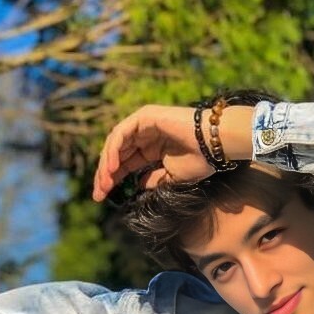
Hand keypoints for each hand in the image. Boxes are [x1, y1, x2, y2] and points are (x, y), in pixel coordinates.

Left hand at [92, 104, 253, 201]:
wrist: (215, 145)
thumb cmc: (200, 161)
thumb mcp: (170, 177)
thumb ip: (151, 180)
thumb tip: (135, 186)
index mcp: (148, 148)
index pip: (123, 164)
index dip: (111, 180)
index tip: (102, 197)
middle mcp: (143, 135)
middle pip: (115, 154)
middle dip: (104, 174)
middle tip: (98, 194)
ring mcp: (143, 124)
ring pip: (115, 144)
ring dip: (107, 164)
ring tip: (104, 183)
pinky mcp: (145, 117)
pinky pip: (122, 133)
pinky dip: (114, 149)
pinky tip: (113, 167)